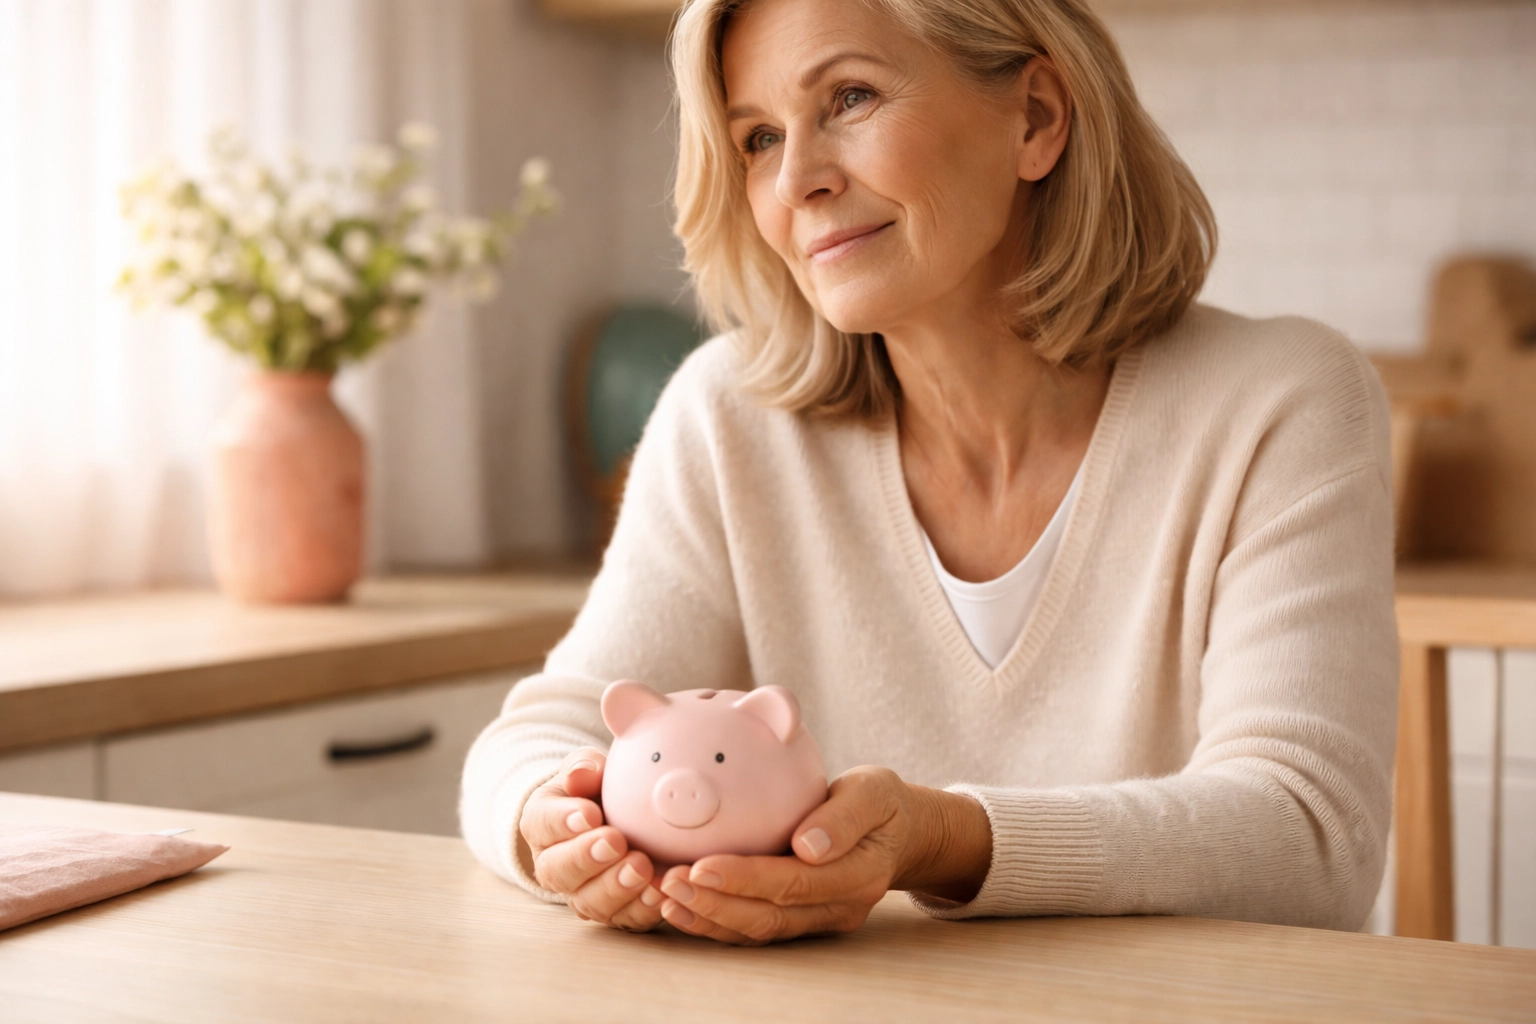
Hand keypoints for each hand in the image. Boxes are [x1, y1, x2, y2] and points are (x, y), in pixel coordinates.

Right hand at [519, 747, 662, 931]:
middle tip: (616, 842)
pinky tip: (660, 893)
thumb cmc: (598, 789)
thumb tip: (585, 772)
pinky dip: (643, 909)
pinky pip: (625, 919)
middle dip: (588, 858)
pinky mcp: (614, 912)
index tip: (590, 814)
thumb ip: (584, 768)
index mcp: (542, 824)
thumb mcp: (588, 770)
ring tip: (642, 868)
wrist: (618, 818)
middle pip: (559, 870)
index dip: (563, 821)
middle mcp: (554, 865)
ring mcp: (582, 893)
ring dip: (616, 887)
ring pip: (590, 901)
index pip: (543, 823)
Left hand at [654, 765, 991, 944]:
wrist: (899, 835)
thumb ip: (845, 814)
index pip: (795, 882)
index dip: (746, 879)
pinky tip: (678, 905)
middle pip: (770, 916)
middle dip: (715, 904)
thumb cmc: (882, 804)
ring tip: (662, 895)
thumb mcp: (876, 791)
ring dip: (707, 917)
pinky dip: (714, 920)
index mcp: (857, 874)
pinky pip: (753, 929)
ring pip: (757, 930)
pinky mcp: (801, 922)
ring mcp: (819, 921)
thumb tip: (807, 845)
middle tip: (668, 881)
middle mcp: (838, 907)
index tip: (701, 865)